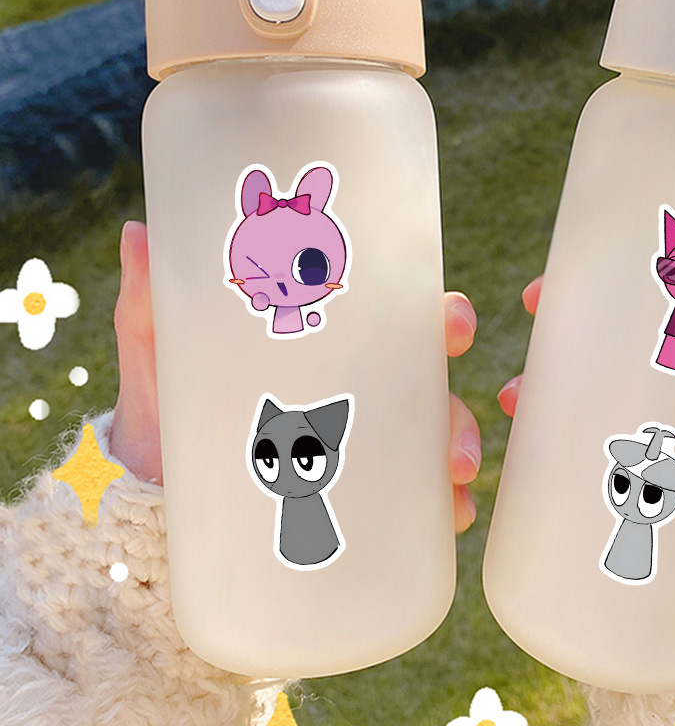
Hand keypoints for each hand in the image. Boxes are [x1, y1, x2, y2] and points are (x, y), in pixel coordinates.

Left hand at [110, 221, 481, 531]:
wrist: (149, 497)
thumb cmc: (166, 409)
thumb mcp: (162, 353)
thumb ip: (155, 299)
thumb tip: (139, 233)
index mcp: (332, 349)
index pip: (402, 322)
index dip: (440, 318)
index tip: (449, 324)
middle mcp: (359, 394)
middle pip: (431, 389)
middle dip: (458, 407)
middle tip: (451, 434)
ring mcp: (364, 450)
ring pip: (433, 446)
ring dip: (456, 458)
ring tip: (451, 482)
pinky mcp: (358, 504)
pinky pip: (416, 507)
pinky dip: (440, 511)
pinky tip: (448, 519)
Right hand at [497, 252, 674, 521]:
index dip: (632, 281)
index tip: (594, 260)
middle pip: (625, 350)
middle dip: (573, 325)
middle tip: (537, 307)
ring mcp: (673, 455)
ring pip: (598, 402)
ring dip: (548, 384)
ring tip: (518, 393)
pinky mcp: (650, 500)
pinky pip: (592, 462)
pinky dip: (552, 448)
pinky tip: (523, 445)